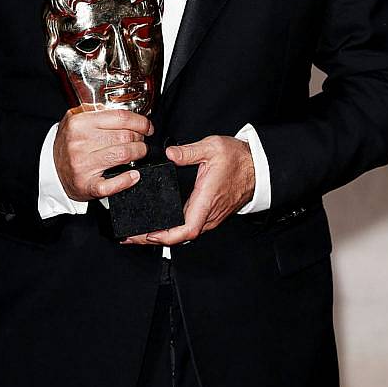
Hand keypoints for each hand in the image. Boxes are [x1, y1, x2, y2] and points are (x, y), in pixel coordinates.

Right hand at [53, 106, 152, 200]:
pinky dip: (127, 180)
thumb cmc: (68, 144)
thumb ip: (96, 111)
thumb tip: (125, 110)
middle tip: (141, 140)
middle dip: (140, 138)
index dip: (140, 122)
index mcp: (79, 123)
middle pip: (124, 136)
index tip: (147, 126)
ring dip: (138, 153)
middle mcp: (80, 143)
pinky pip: (113, 184)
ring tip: (139, 152)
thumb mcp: (75, 120)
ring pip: (123, 155)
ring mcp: (83, 165)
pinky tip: (133, 175)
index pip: (120, 118)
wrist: (51, 170)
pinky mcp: (87, 185)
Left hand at [121, 135, 254, 245]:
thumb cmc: (238, 159)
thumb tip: (170, 154)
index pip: (187, 229)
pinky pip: (189, 228)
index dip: (166, 236)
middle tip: (131, 236)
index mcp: (207, 199)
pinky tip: (159, 225)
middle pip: (180, 236)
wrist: (257, 166)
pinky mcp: (210, 214)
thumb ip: (188, 151)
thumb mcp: (212, 147)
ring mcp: (210, 216)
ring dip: (162, 236)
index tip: (149, 234)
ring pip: (184, 234)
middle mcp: (209, 213)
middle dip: (154, 239)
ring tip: (139, 232)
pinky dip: (172, 230)